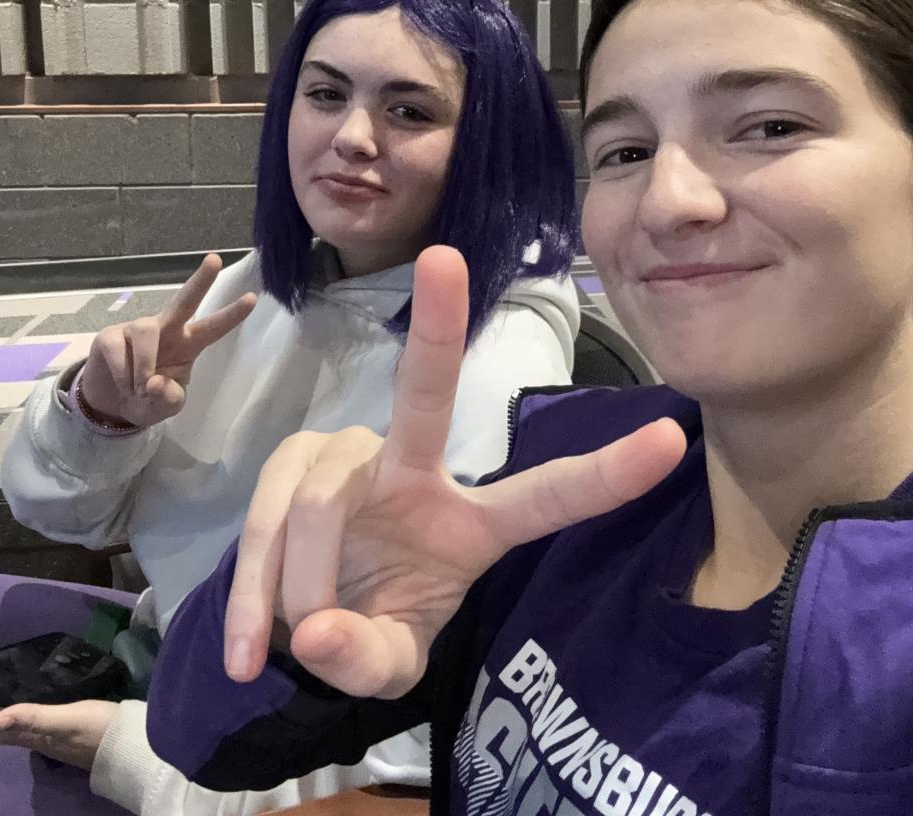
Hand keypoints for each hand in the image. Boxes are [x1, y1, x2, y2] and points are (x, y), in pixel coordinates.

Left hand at [0, 699, 116, 770]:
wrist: (133, 745)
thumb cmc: (97, 729)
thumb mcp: (65, 720)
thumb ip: (34, 717)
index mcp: (42, 741)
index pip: (13, 735)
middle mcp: (52, 745)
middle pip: (26, 734)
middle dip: (15, 719)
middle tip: (7, 694)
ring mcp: (70, 743)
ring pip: (43, 731)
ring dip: (33, 718)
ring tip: (28, 696)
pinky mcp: (86, 737)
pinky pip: (60, 727)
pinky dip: (52, 717)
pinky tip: (59, 705)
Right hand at [81, 253, 256, 427]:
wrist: (111, 405)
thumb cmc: (147, 399)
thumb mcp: (166, 408)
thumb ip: (168, 399)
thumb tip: (154, 383)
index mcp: (188, 345)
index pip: (213, 328)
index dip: (231, 315)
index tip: (253, 298)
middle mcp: (166, 329)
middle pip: (185, 300)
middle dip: (201, 281)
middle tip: (216, 260)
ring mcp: (136, 329)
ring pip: (145, 330)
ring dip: (143, 365)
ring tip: (139, 388)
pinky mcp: (110, 336)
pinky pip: (117, 348)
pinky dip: (122, 373)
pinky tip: (123, 383)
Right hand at [224, 246, 685, 699]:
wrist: (299, 620)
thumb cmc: (369, 625)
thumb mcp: (386, 663)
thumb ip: (368, 660)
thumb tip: (319, 631)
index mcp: (471, 523)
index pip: (546, 496)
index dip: (606, 474)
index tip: (671, 441)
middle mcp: (414, 469)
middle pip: (426, 393)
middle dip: (439, 327)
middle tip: (444, 257)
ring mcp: (349, 455)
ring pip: (323, 502)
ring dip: (300, 587)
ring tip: (293, 645)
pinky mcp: (292, 460)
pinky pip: (270, 517)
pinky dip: (253, 591)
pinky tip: (248, 651)